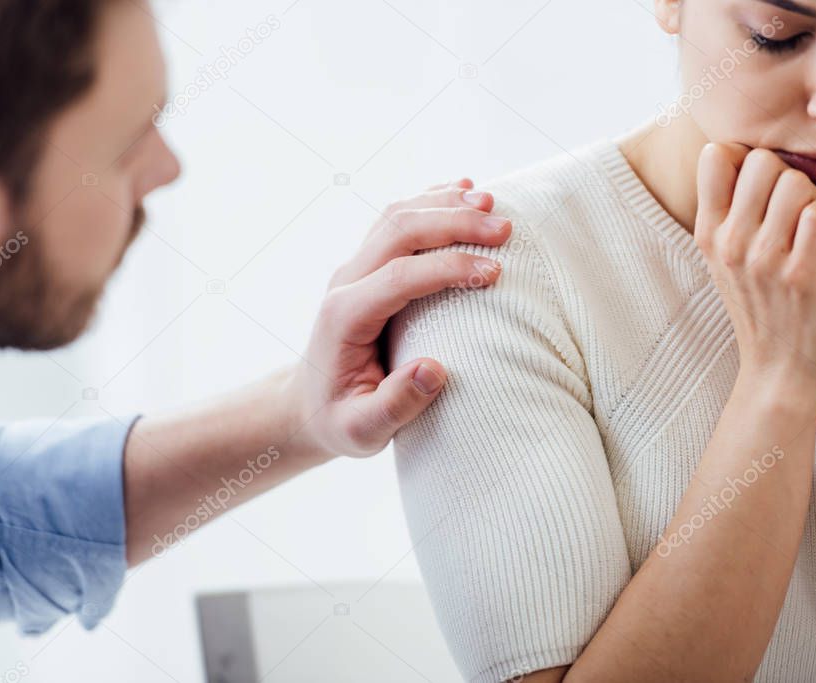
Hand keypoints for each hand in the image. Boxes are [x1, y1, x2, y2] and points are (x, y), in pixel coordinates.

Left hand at [287, 179, 510, 458]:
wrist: (309, 404)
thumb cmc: (340, 420)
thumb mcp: (362, 431)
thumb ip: (395, 405)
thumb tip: (435, 370)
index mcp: (345, 316)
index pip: (399, 276)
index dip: (448, 268)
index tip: (495, 274)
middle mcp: (347, 281)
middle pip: (399, 230)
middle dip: (454, 223)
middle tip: (506, 230)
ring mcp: (356, 267)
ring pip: (398, 215)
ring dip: (445, 204)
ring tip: (492, 205)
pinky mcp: (368, 265)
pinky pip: (398, 220)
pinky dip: (432, 201)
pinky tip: (463, 190)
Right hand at [696, 144, 815, 399]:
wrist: (780, 372)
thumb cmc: (763, 309)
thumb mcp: (727, 261)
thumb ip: (730, 212)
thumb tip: (738, 153)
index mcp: (708, 234)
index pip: (715, 155)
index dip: (748, 157)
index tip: (768, 186)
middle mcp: (728, 242)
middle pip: (761, 160)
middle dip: (789, 174)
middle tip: (800, 209)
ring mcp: (762, 259)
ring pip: (795, 182)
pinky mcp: (800, 274)